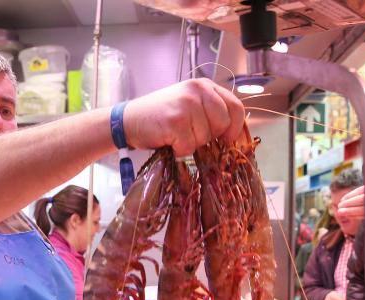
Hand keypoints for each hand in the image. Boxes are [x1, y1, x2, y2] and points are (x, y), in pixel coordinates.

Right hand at [123, 79, 244, 155]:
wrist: (128, 120)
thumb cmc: (161, 116)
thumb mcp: (190, 105)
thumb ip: (211, 111)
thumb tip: (233, 135)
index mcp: (204, 85)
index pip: (235, 107)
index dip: (235, 128)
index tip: (226, 140)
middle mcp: (198, 90)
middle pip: (223, 123)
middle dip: (210, 137)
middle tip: (191, 134)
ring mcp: (187, 104)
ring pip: (206, 138)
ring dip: (192, 144)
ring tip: (176, 135)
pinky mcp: (176, 121)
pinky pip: (189, 146)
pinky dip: (179, 150)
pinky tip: (169, 140)